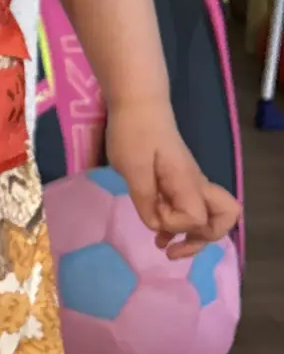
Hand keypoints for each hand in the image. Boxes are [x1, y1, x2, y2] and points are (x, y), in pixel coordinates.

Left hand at [105, 100, 238, 259]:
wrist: (138, 104)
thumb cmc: (133, 132)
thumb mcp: (132, 168)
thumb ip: (145, 199)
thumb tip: (156, 226)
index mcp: (187, 181)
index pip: (196, 218)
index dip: (175, 224)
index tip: (152, 211)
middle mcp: (196, 185)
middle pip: (222, 220)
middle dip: (201, 240)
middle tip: (173, 250)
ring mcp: (190, 183)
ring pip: (209, 217)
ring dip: (192, 237)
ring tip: (165, 249)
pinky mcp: (179, 181)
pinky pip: (191, 209)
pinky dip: (180, 224)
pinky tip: (159, 232)